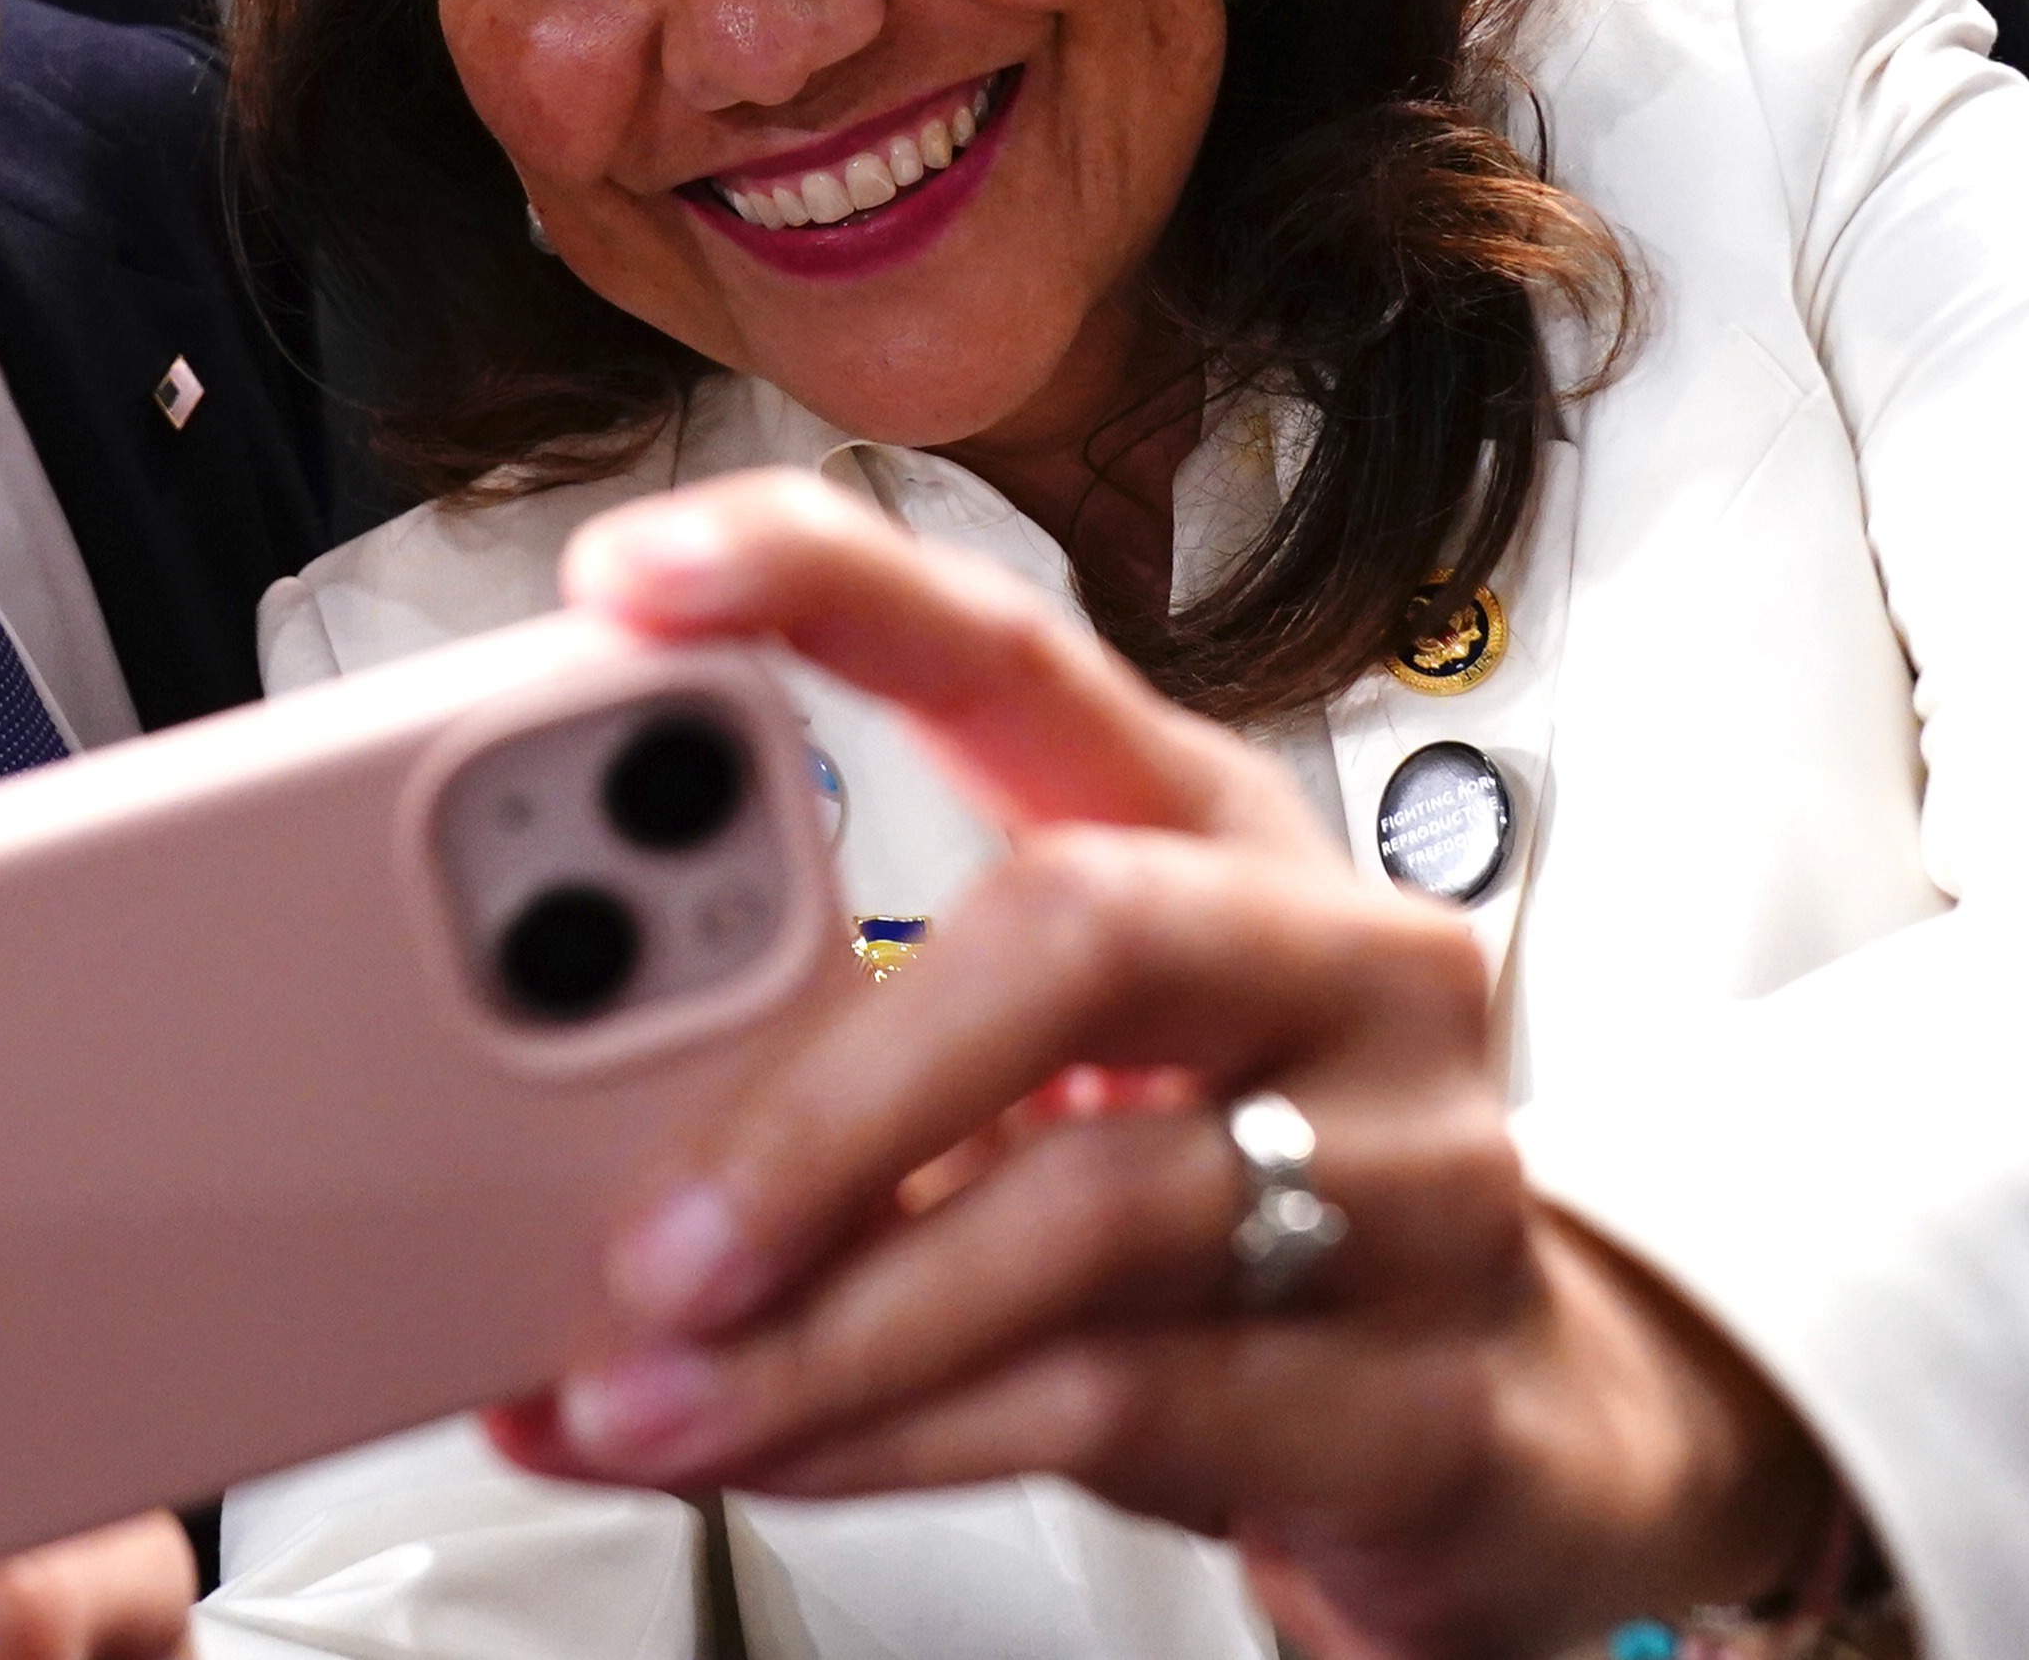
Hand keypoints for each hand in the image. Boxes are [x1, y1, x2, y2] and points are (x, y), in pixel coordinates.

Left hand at [487, 473, 1832, 1659]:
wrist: (1497, 1432)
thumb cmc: (1229, 1204)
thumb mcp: (1033, 1086)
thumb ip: (824, 1061)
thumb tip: (530, 1135)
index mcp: (1199, 825)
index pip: (1007, 649)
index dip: (824, 587)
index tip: (633, 576)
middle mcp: (1331, 959)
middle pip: (1079, 931)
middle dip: (822, 1095)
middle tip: (639, 1232)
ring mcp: (1411, 1171)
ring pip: (1090, 1208)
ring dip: (829, 1325)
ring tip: (648, 1394)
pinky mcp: (1423, 1389)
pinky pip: (1126, 1399)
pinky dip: (904, 1438)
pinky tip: (781, 1453)